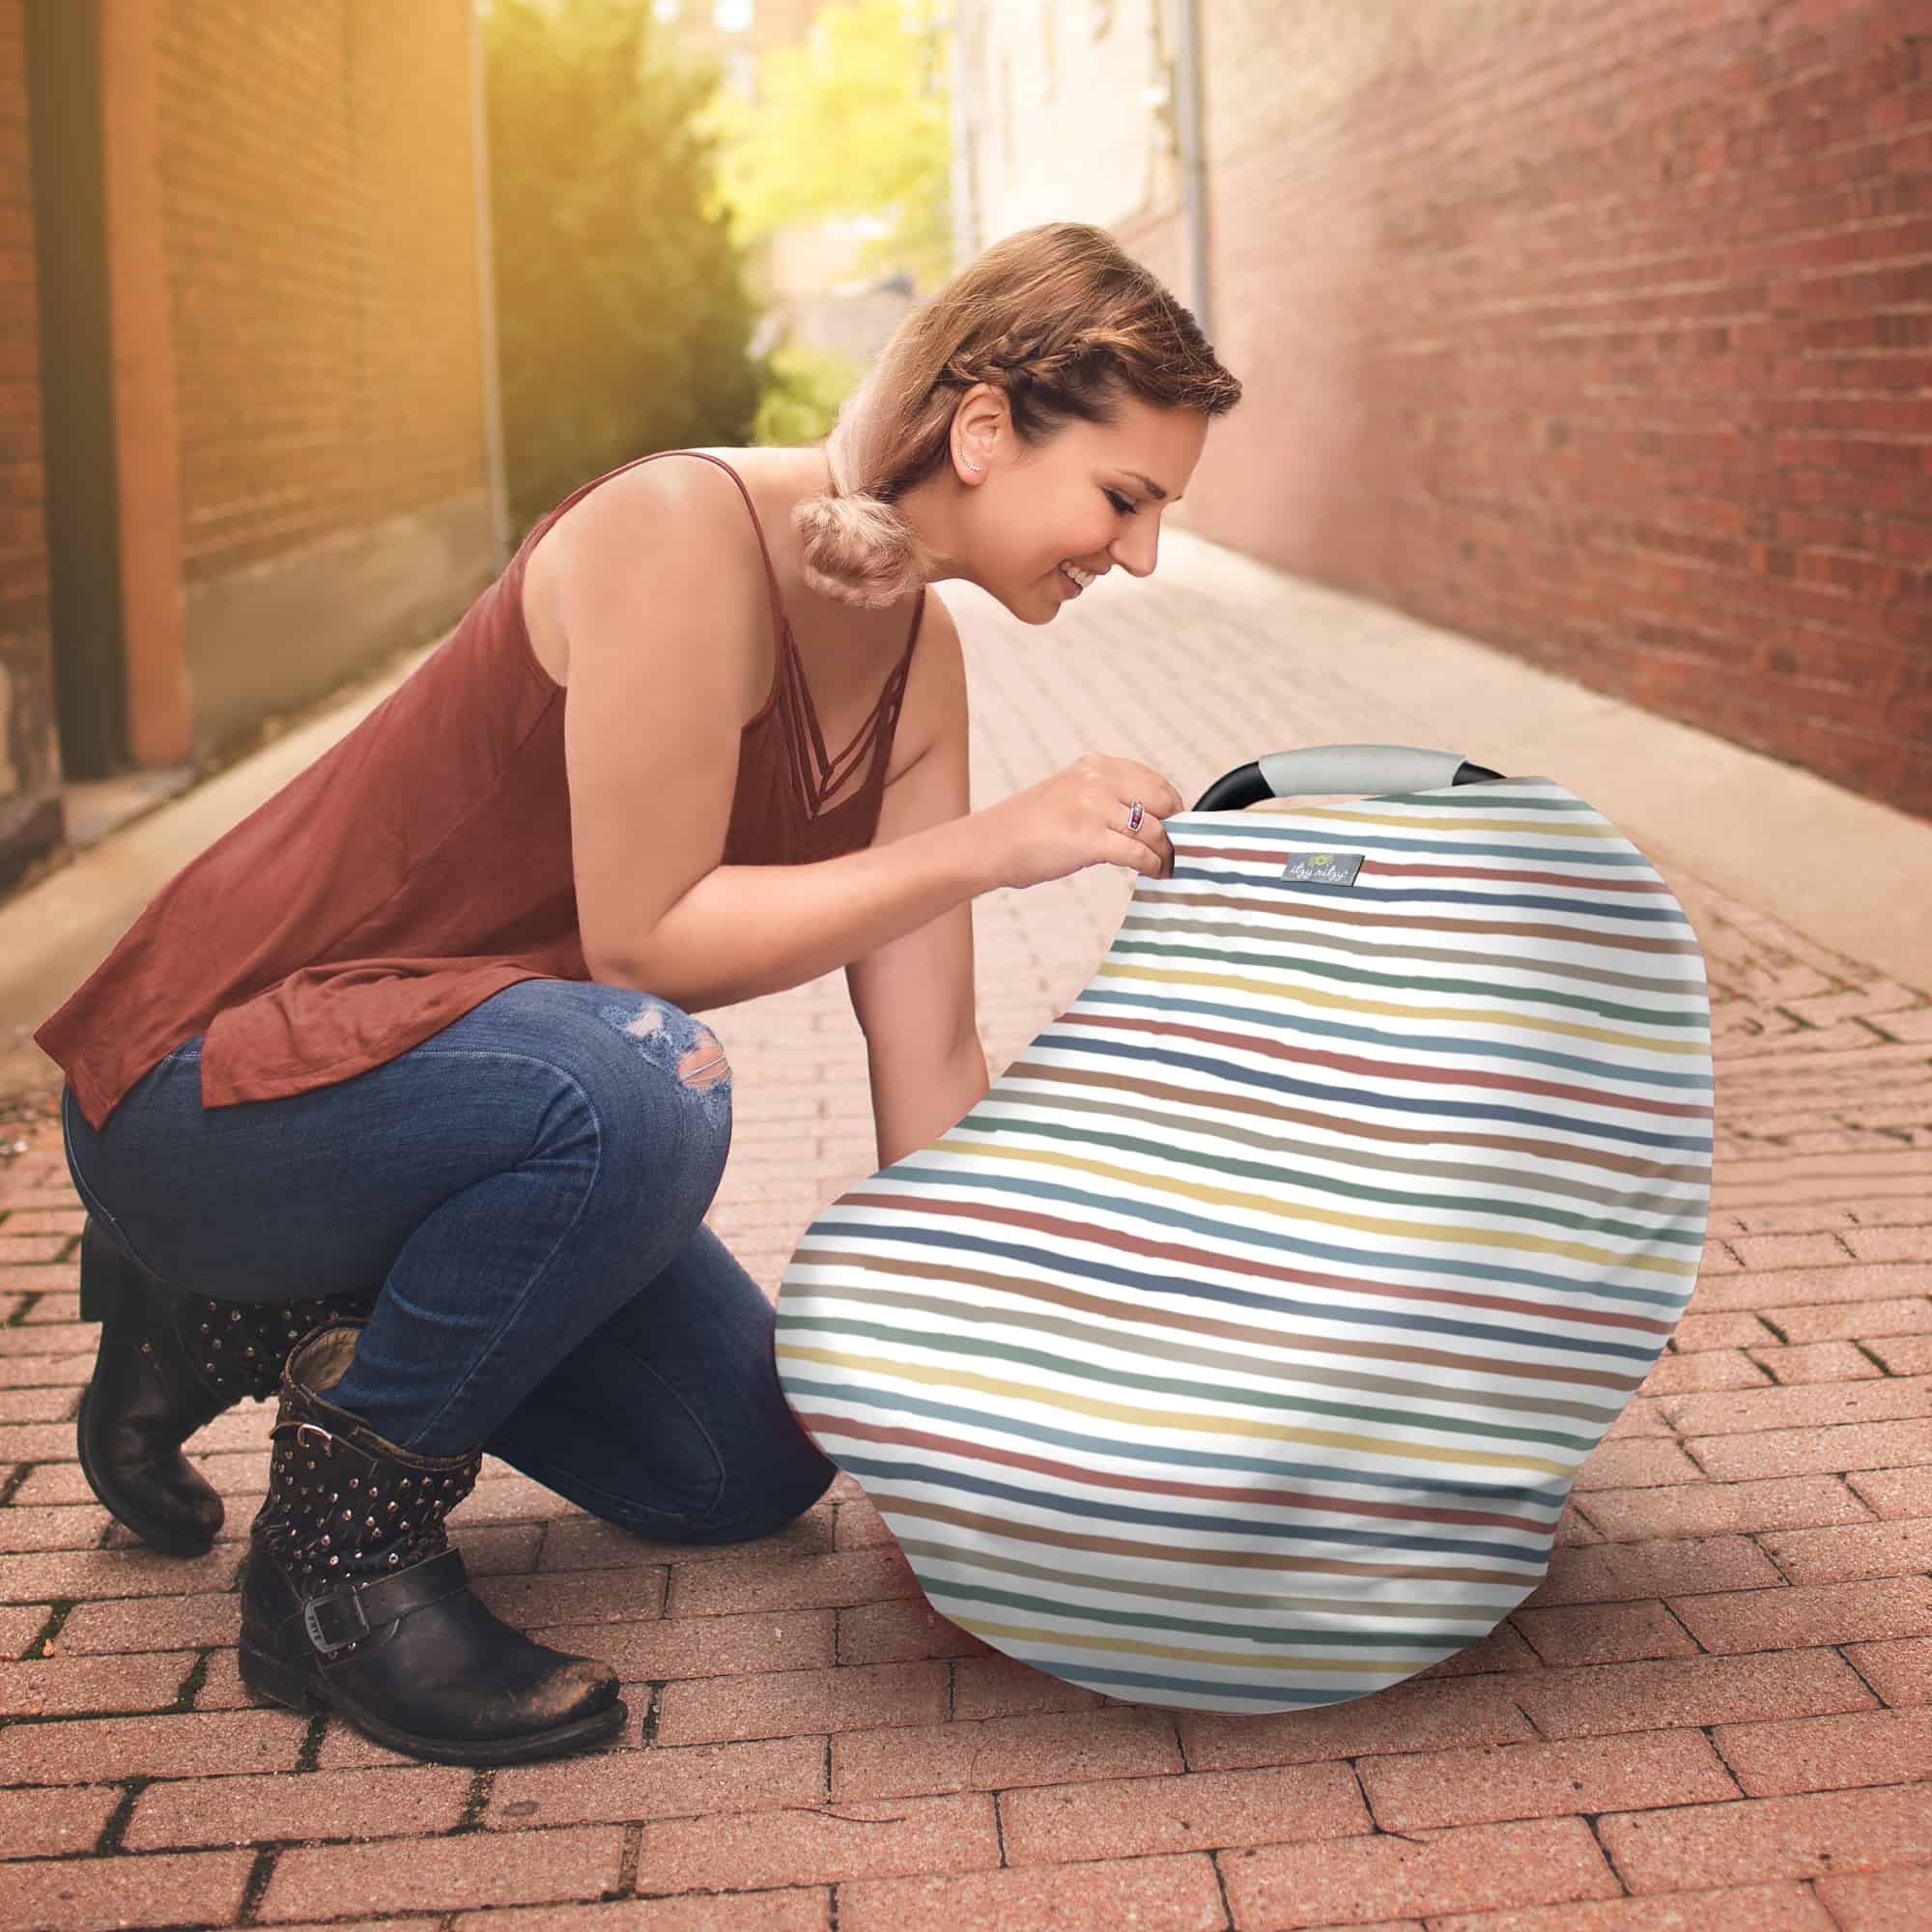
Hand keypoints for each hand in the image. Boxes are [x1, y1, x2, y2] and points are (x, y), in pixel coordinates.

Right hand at [983, 754, 1183, 889]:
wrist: (991, 844)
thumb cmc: (1026, 826)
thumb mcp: (1068, 793)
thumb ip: (1103, 796)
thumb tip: (1141, 816)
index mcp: (1094, 766)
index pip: (1152, 780)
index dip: (1171, 804)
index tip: (1176, 822)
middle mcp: (1097, 781)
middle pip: (1161, 802)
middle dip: (1175, 827)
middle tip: (1178, 845)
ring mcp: (1094, 810)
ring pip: (1153, 830)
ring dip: (1167, 851)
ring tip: (1168, 864)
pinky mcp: (1091, 840)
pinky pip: (1138, 853)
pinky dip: (1153, 865)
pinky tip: (1154, 872)